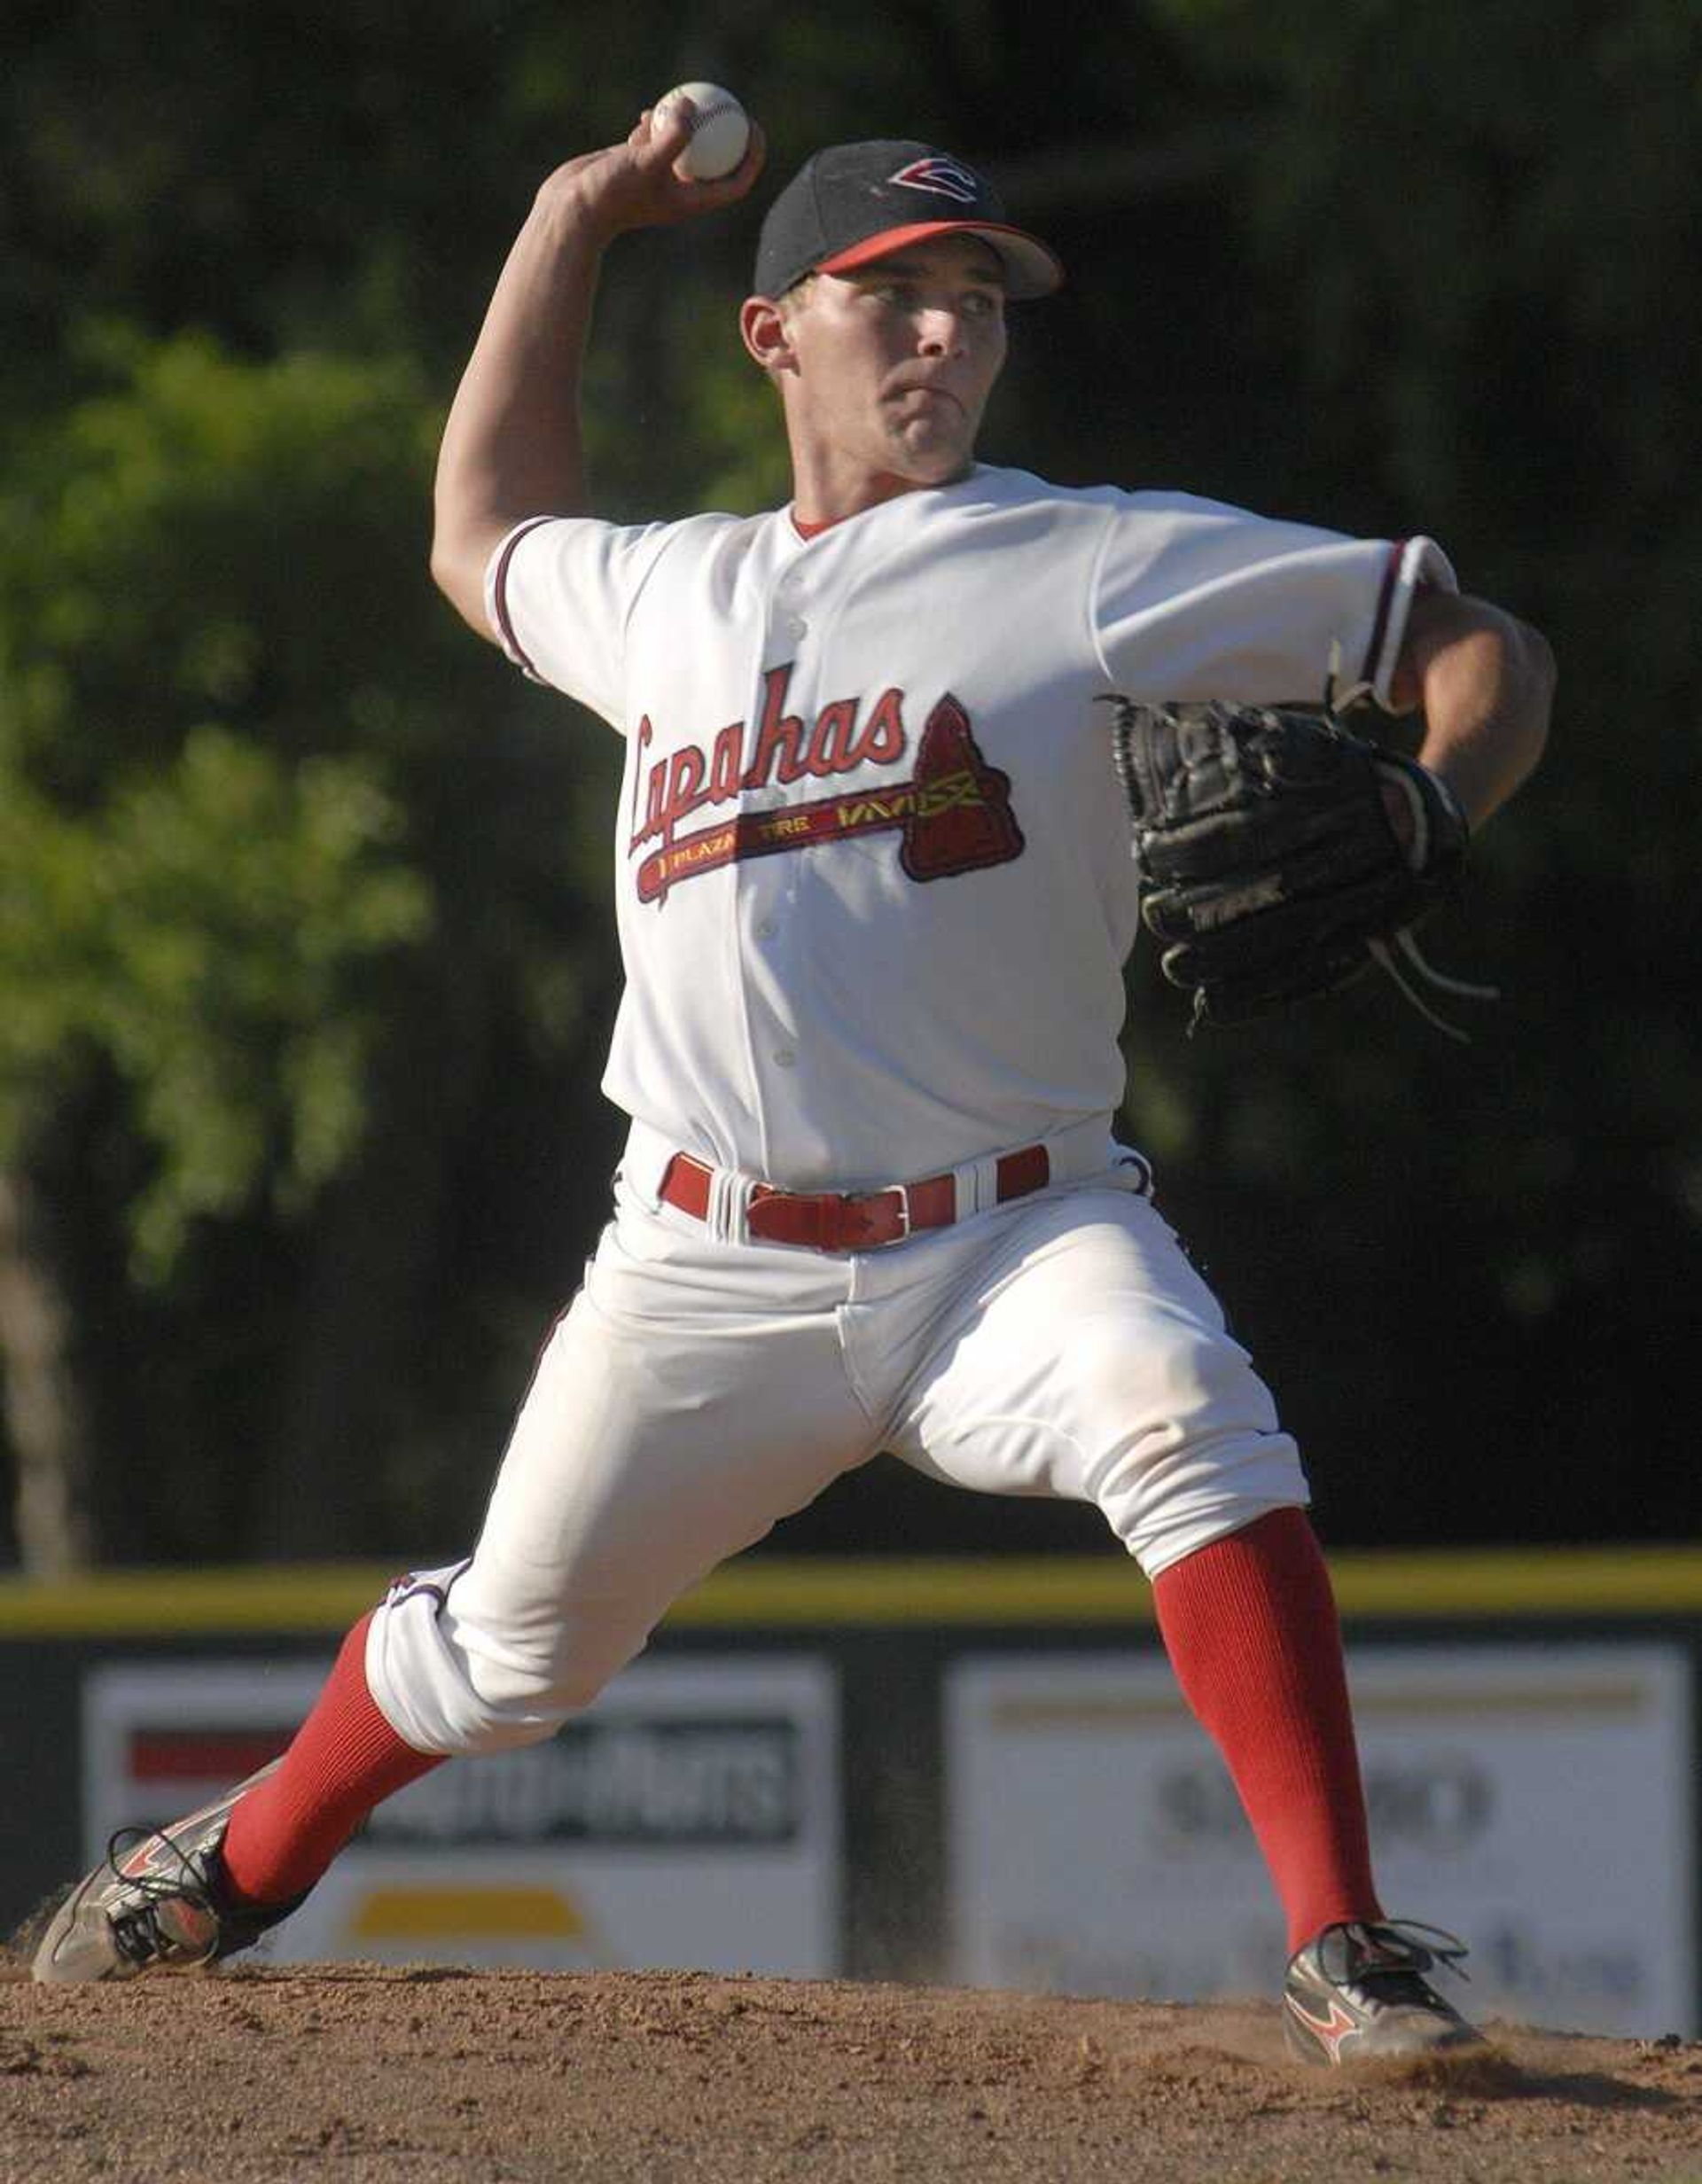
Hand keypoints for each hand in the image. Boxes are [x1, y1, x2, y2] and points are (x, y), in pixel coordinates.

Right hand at [539, 101, 766, 241]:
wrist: (574, 209)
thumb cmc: (612, 194)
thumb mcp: (644, 162)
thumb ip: (671, 136)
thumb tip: (690, 105)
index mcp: (691, 201)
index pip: (735, 182)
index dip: (752, 157)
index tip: (752, 128)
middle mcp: (679, 191)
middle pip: (715, 163)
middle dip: (728, 136)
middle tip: (731, 106)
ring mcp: (657, 179)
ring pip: (683, 148)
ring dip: (688, 124)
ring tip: (690, 99)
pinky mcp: (636, 167)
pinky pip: (653, 141)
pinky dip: (654, 125)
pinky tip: (648, 110)